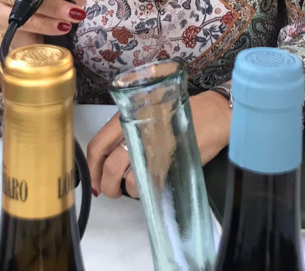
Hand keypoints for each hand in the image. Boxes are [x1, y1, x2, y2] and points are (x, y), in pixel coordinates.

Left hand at [86, 90, 230, 199]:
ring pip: (127, 180)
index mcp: (126, 116)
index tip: (94, 181)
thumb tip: (108, 161)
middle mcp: (136, 130)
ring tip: (134, 189)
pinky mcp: (167, 162)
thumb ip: (128, 132)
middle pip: (109, 166)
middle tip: (111, 191)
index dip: (92, 168)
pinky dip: (144, 190)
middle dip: (107, 185)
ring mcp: (151, 147)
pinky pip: (147, 183)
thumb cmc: (178, 113)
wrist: (212, 114)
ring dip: (126, 191)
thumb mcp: (147, 114)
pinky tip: (150, 185)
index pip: (97, 145)